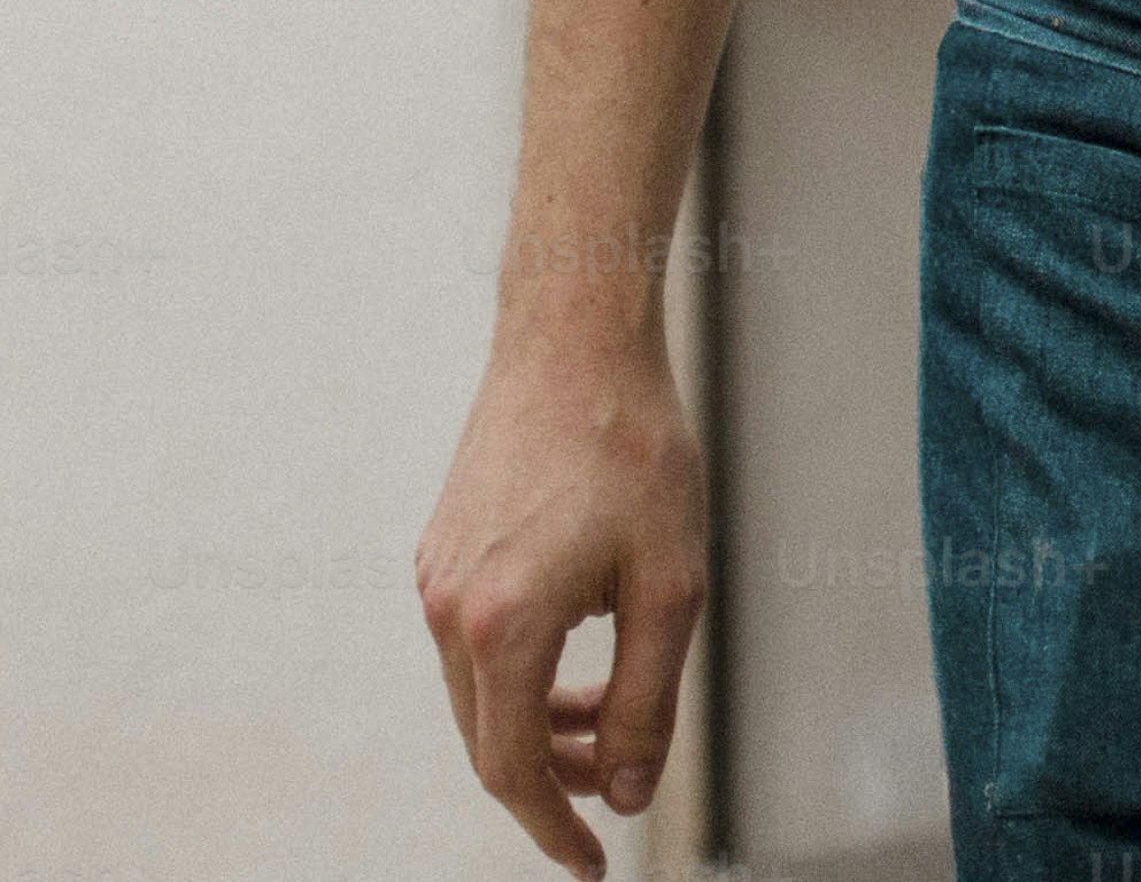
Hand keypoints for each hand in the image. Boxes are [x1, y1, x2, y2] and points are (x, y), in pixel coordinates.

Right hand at [417, 324, 705, 873]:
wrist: (575, 342)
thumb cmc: (636, 452)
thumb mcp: (671, 584)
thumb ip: (649, 699)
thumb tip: (631, 794)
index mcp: (501, 628)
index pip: (513, 769)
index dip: (555, 826)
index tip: (594, 865)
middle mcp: (448, 612)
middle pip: (492, 739)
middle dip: (557, 778)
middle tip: (622, 785)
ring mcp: (436, 580)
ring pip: (481, 694)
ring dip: (544, 722)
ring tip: (615, 718)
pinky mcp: (440, 551)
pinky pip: (475, 643)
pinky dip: (523, 672)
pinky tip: (584, 652)